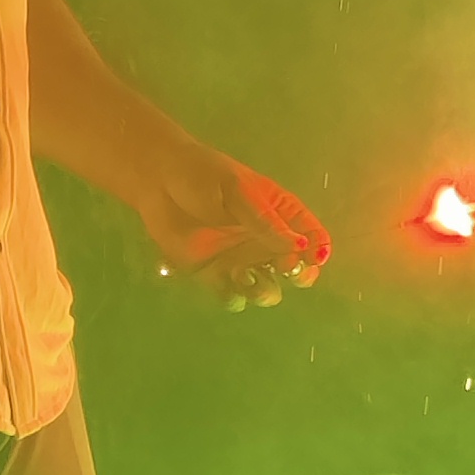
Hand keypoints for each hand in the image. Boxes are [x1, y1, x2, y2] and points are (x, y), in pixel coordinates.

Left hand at [138, 139, 329, 310]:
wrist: (157, 181)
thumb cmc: (201, 176)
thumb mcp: (237, 192)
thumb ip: (265, 222)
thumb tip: (301, 247)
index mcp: (279, 214)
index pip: (312, 236)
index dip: (318, 251)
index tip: (311, 257)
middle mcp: (264, 241)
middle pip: (297, 269)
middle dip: (299, 275)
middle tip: (284, 269)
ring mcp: (240, 260)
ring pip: (267, 289)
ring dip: (265, 292)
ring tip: (248, 278)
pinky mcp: (213, 275)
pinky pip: (233, 297)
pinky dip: (235, 298)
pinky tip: (228, 286)